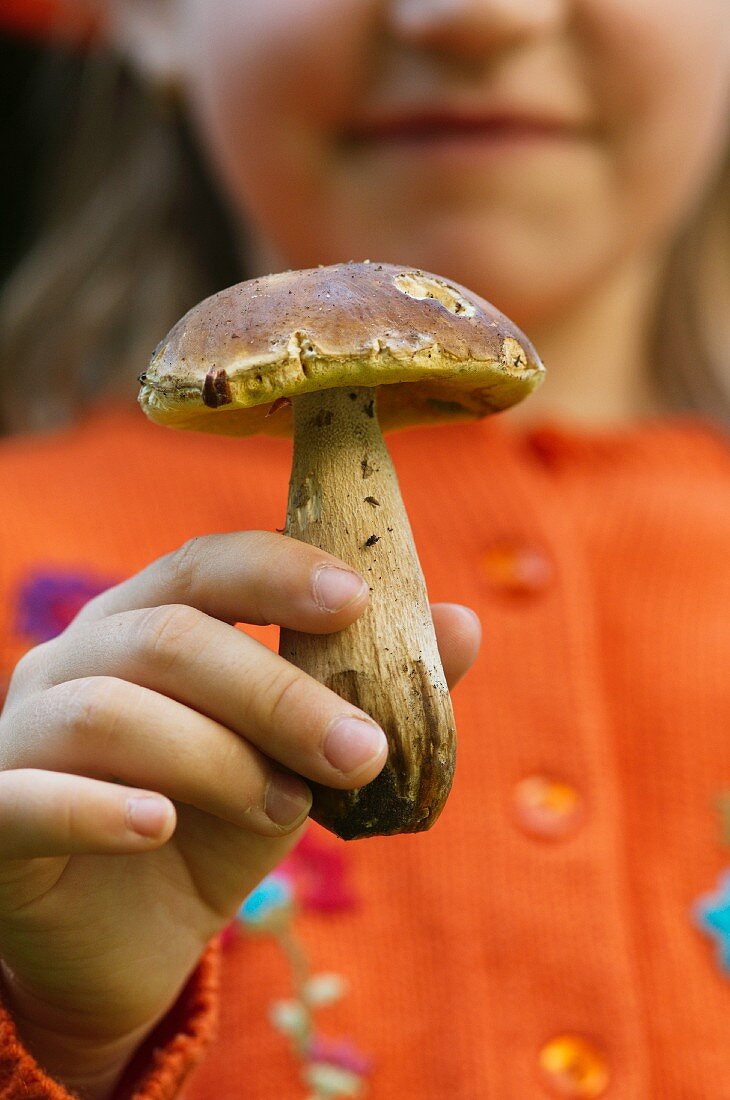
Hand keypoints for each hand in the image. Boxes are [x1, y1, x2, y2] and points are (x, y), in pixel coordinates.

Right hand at [0, 532, 479, 1093]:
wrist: (132, 938)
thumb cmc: (218, 822)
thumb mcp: (304, 759)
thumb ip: (374, 692)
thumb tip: (463, 625)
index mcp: (148, 624)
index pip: (204, 566)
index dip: (277, 572)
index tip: (356, 601)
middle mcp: (77, 660)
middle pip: (171, 640)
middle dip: (278, 693)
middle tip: (362, 753)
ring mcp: (24, 733)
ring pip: (110, 712)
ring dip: (217, 757)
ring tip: (289, 810)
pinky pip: (30, 797)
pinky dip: (99, 807)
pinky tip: (160, 828)